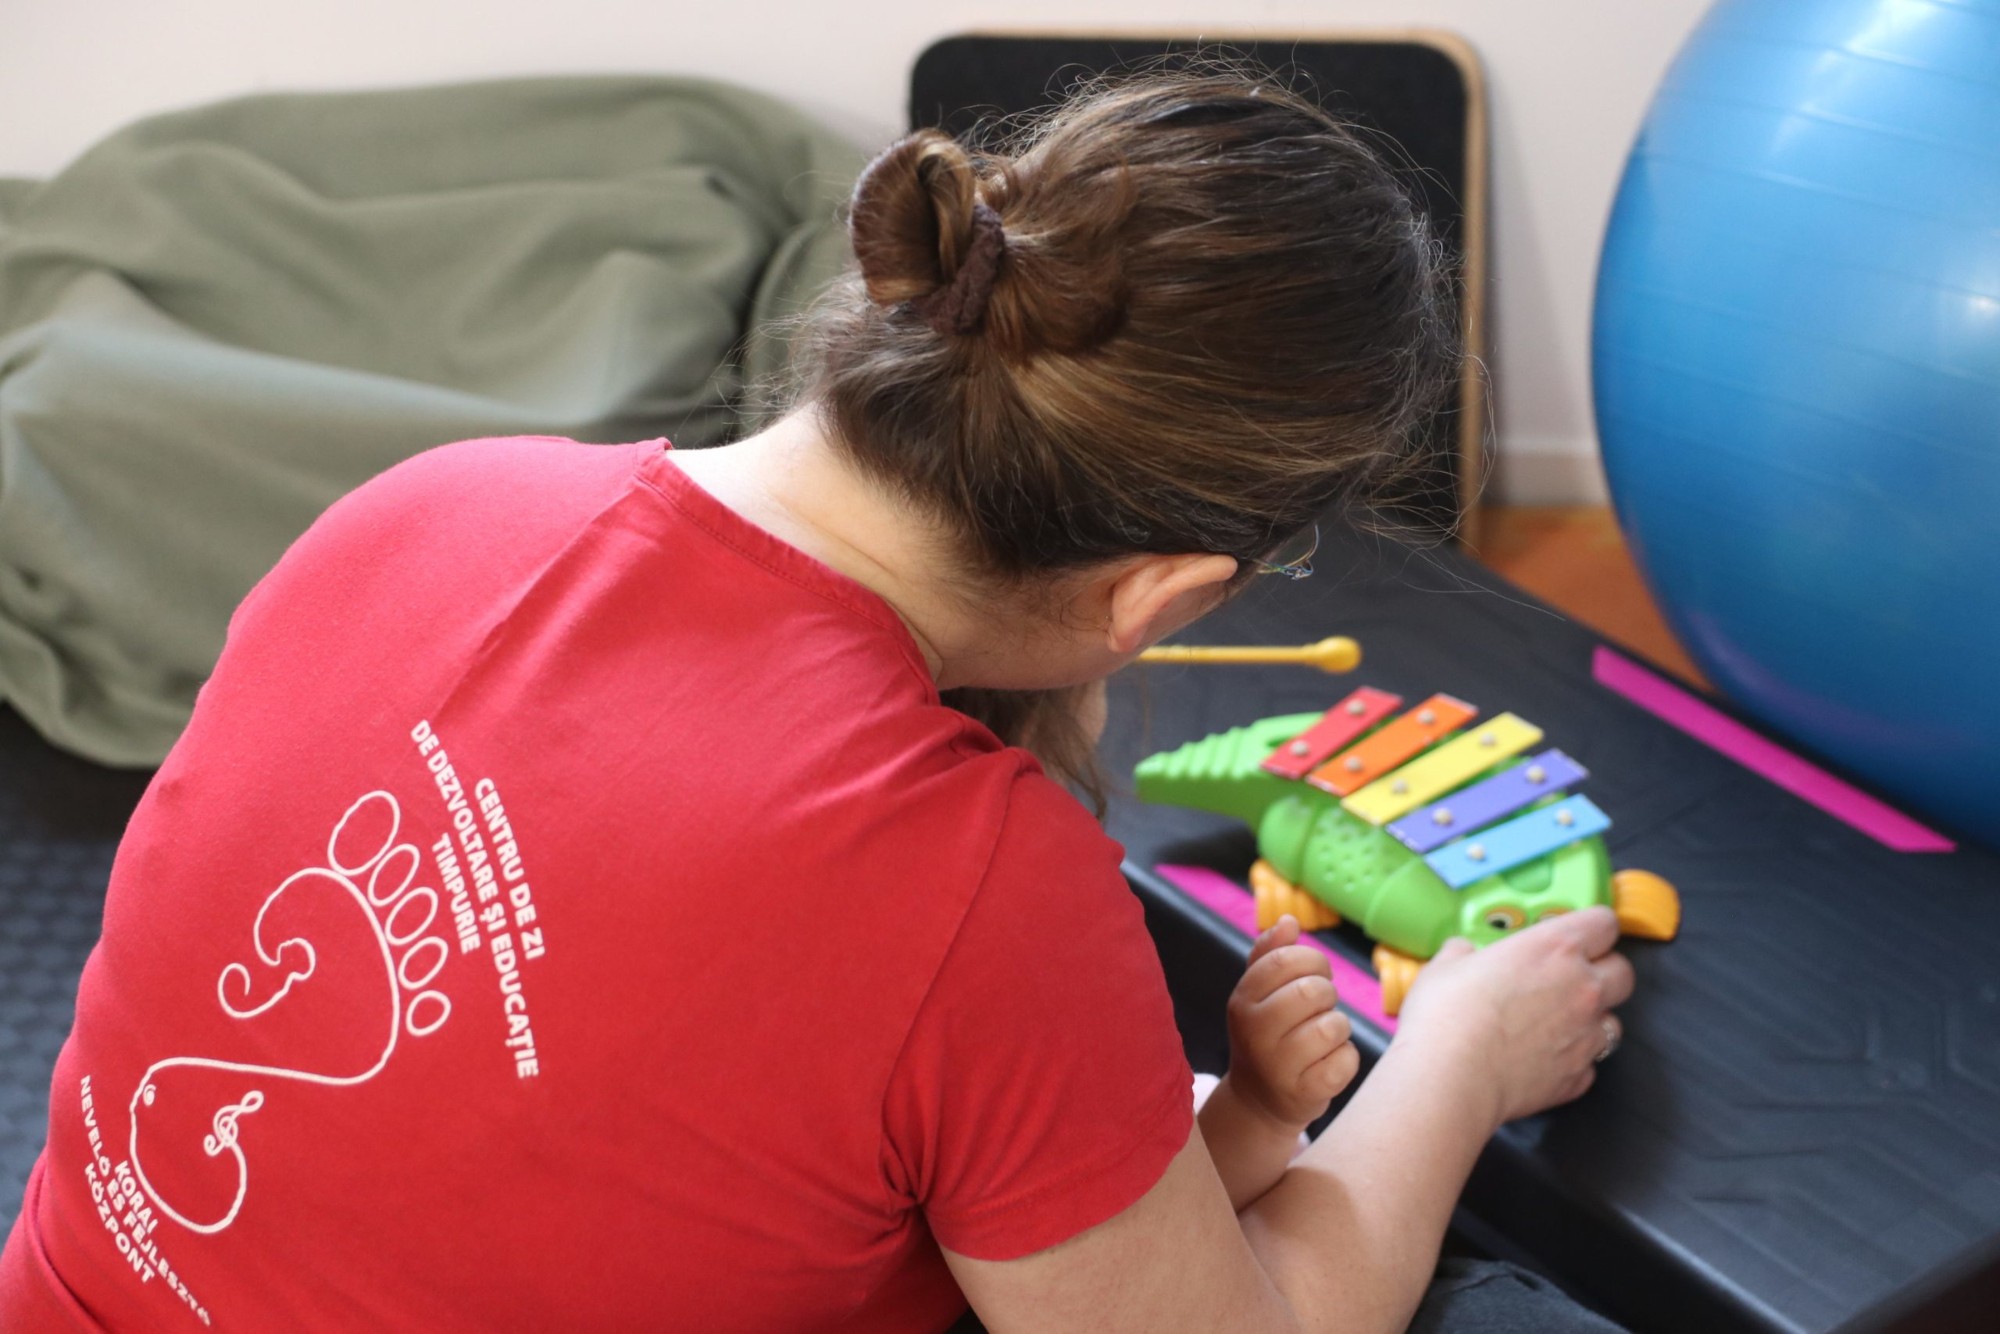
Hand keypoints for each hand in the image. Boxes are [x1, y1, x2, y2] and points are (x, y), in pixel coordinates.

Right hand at [1225, 916, 1361, 1129]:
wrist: (1259, 1100)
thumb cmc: (1267, 1035)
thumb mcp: (1258, 994)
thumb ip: (1270, 954)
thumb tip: (1289, 921)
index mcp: (1242, 1001)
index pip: (1284, 960)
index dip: (1312, 960)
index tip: (1314, 973)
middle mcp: (1254, 1032)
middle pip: (1312, 991)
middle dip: (1327, 994)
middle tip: (1319, 1008)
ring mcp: (1278, 1066)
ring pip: (1334, 1026)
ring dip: (1338, 1027)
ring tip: (1323, 1037)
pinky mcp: (1305, 1093)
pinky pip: (1346, 1060)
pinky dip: (1345, 1058)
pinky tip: (1327, 1063)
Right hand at [1392, 906, 1635, 1127]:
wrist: (1451, 1077)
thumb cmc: (1447, 1014)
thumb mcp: (1445, 965)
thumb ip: (1464, 952)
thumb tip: (1462, 952)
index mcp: (1555, 948)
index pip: (1603, 923)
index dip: (1592, 927)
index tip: (1578, 933)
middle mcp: (1583, 988)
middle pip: (1623, 972)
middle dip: (1604, 972)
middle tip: (1571, 977)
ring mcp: (1586, 1036)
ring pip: (1613, 1022)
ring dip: (1591, 1020)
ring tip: (1556, 1024)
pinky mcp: (1578, 1077)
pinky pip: (1589, 1064)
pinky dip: (1572, 1061)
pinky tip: (1542, 1060)